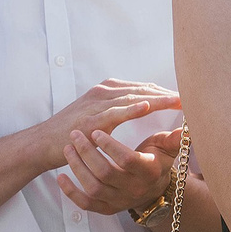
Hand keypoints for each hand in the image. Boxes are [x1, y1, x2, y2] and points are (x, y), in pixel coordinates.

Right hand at [32, 80, 178, 174]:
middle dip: (165, 93)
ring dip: (156, 98)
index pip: (140, 88)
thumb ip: (116, 110)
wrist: (42, 143)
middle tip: (189, 96)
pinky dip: (131, 108)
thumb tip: (140, 106)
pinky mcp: (89, 120)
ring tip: (176, 100)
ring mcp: (95, 105)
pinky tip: (147, 107)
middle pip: (141, 89)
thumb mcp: (96, 116)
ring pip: (131, 97)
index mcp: (105, 92)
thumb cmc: (71, 132)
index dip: (162, 92)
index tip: (184, 97)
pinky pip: (114, 112)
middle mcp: (102, 93)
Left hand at [56, 125, 179, 216]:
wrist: (154, 188)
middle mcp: (134, 189)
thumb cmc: (157, 161)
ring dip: (77, 167)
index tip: (96, 131)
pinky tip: (61, 177)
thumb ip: (174, 138)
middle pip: (105, 173)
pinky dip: (71, 193)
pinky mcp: (107, 208)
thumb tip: (186, 128)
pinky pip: (86, 204)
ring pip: (93, 188)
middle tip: (75, 134)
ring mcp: (119, 200)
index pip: (126, 160)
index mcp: (148, 171)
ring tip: (68, 147)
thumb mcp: (167, 148)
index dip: (109, 145)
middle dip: (87, 152)